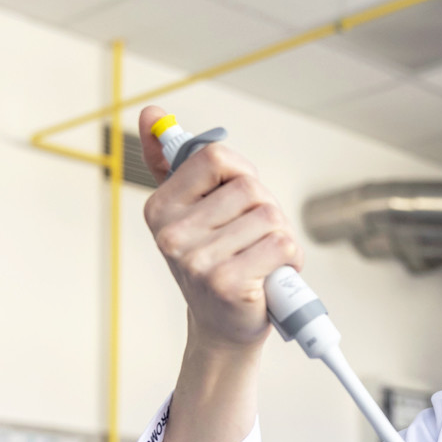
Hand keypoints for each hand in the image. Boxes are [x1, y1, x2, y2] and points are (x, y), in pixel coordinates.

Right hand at [138, 105, 301, 352]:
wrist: (224, 327)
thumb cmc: (214, 263)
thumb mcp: (191, 210)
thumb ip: (172, 162)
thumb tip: (151, 113)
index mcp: (160, 208)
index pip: (216, 157)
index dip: (241, 174)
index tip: (239, 200)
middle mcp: (171, 235)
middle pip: (250, 188)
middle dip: (266, 211)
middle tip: (254, 240)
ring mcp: (197, 261)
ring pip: (270, 217)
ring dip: (280, 238)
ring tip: (262, 260)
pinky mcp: (227, 283)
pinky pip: (282, 245)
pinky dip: (290, 259)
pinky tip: (270, 276)